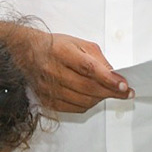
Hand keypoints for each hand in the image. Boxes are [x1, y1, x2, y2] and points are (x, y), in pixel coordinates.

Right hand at [0, 20, 130, 112]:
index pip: (88, 68)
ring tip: (109, 93)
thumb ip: (97, 58)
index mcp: (62, 52)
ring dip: (100, 99)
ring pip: (81, 101)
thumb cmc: (54, 46)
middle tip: (124, 93)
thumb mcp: (78, 43)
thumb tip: (113, 74)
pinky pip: (72, 109)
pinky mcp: (46, 100)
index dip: (108, 79)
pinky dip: (87, 105)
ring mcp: (48, 88)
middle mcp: (53, 71)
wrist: (26, 52)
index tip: (123, 85)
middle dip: (110, 92)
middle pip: (87, 87)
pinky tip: (93, 98)